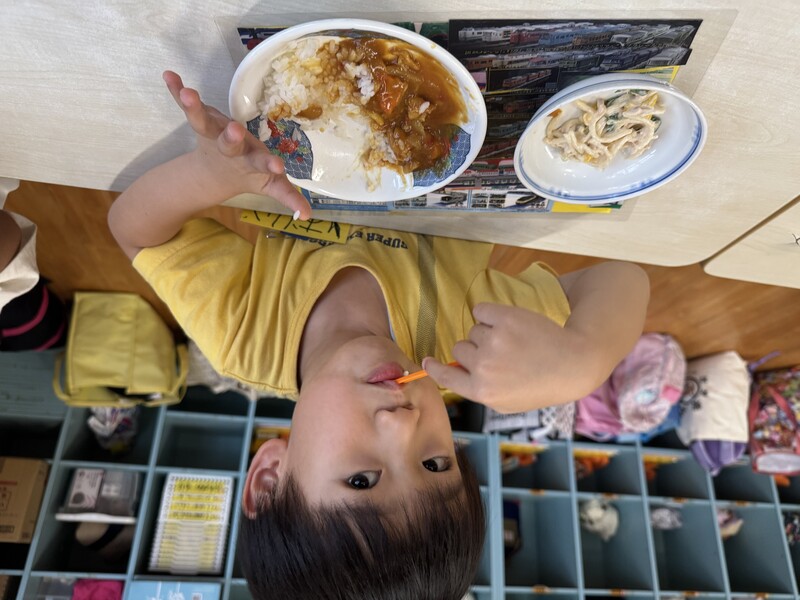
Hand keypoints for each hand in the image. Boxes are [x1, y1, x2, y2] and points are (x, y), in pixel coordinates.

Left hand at [163, 71, 310, 218]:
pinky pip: (187, 104)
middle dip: (231, 138)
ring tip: (188, 94)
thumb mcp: (270, 186)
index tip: (277, 167)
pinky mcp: (201, 119)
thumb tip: (308, 216)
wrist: (215, 173)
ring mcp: (213, 133)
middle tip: (234, 130)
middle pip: (229, 144)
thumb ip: (287, 198)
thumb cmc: (249, 173)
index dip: (268, 166)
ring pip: (202, 121)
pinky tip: (169, 75)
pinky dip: (176, 90)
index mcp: (250, 162)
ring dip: (194, 108)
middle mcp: (230, 148)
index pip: (261, 165)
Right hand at [423, 303, 591, 412]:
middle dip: (475, 350)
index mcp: (482, 391)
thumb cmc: (541, 385)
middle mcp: (483, 367)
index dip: (434, 367)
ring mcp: (492, 341)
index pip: (446, 377)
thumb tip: (454, 372)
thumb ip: (479, 390)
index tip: (426, 361)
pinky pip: (481, 311)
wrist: (573, 362)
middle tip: (502, 355)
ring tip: (515, 343)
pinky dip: (491, 315)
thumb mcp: (508, 402)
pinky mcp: (504, 318)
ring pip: (474, 331)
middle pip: (459, 349)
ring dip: (488, 333)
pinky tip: (510, 324)